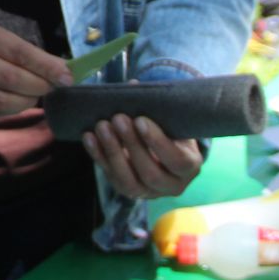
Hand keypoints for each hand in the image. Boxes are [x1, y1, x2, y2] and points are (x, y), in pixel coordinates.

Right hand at [0, 12, 70, 116]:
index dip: (45, 66)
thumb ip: (13, 46)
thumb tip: (52, 67)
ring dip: (25, 102)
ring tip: (36, 96)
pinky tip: (16, 102)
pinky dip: (7, 109)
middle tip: (55, 86)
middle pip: (10, 79)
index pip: (17, 51)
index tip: (67, 75)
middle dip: (39, 85)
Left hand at [83, 116, 202, 200]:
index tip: (140, 119)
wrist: (164, 150)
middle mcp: (172, 185)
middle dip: (131, 144)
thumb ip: (158, 108)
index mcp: (189, 167)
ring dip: (112, 152)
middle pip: (150, 173)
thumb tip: (132, 87)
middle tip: (118, 118)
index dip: (157, 141)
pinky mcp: (128, 190)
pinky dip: (98, 156)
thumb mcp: (172, 120)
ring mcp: (148, 193)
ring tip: (101, 126)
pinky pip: (110, 177)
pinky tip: (89, 137)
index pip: (177, 160)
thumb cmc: (170, 130)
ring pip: (128, 181)